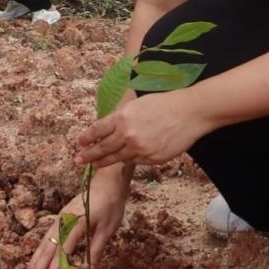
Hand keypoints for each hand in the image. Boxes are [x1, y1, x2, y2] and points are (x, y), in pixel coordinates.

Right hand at [25, 165, 129, 268]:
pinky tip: (35, 262)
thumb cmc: (111, 204)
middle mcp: (64, 221)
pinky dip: (39, 252)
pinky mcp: (60, 218)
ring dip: (35, 263)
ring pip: (44, 244)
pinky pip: (46, 237)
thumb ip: (96, 251)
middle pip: (48, 250)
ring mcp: (60, 218)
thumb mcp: (108, 229)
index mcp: (77, 223)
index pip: (62, 252)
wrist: (108, 180)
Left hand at [77, 89, 211, 168]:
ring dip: (104, 161)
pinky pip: (136, 161)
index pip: (98, 130)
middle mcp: (128, 135)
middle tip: (79, 160)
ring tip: (95, 164)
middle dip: (89, 155)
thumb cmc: (165, 103)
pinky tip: (124, 159)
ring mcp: (140, 149)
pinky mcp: (152, 159)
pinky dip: (129, 159)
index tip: (79, 143)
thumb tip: (109, 128)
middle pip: (103, 148)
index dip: (86, 138)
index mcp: (122, 118)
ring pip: (117, 158)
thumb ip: (122, 118)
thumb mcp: (138, 104)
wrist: (189, 113)